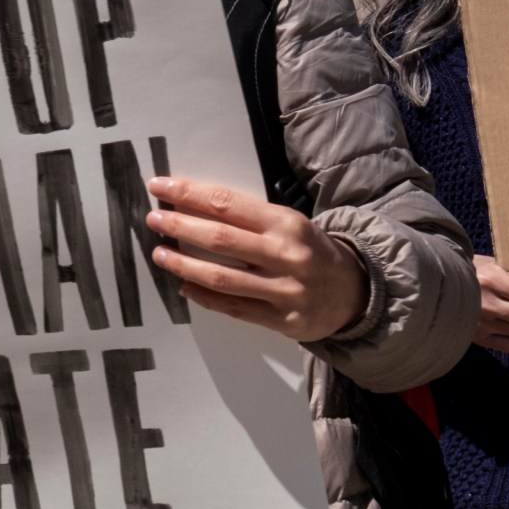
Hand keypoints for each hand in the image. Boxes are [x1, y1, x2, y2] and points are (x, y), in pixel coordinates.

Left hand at [142, 176, 367, 340]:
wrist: (355, 291)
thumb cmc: (310, 250)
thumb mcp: (289, 224)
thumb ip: (249, 219)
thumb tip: (195, 207)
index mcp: (286, 222)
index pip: (227, 203)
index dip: (189, 194)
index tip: (160, 187)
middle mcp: (286, 254)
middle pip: (220, 238)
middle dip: (180, 225)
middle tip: (153, 219)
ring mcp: (285, 290)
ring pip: (223, 278)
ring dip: (184, 265)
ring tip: (160, 254)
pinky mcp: (283, 320)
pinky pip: (235, 308)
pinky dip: (205, 297)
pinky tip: (184, 286)